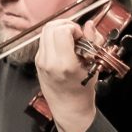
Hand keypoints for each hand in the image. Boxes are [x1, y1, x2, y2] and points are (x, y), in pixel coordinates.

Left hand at [31, 17, 95, 131]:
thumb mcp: (94, 64)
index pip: (61, 31)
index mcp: (64, 63)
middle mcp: (48, 61)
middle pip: (50, 27)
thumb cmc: (82, 88)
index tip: (81, 36)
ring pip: (45, 32)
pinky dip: (54, 38)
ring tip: (71, 39)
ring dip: (59, 30)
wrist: (68, 106)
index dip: (73, 28)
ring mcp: (40, 61)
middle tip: (76, 34)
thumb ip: (93, 41)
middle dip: (66, 25)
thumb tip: (89, 25)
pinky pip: (44, 41)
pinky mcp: (37, 61)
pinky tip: (64, 46)